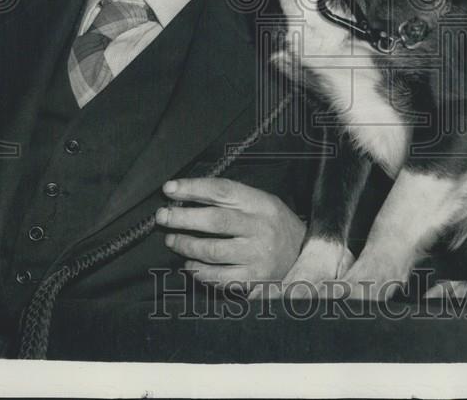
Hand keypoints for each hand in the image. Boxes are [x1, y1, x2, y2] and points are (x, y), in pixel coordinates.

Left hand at [156, 177, 305, 290]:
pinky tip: (191, 266)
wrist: (304, 255)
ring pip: (212, 250)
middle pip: (215, 220)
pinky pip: (218, 277)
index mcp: (261, 203)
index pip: (222, 190)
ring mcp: (258, 254)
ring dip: (186, 246)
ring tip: (173, 240)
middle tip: (163, 216)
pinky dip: (199, 272)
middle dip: (182, 218)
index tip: (170, 189)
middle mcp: (260, 227)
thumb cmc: (275, 225)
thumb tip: (188, 196)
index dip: (193, 188)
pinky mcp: (254, 278)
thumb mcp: (261, 202)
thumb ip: (231, 199)